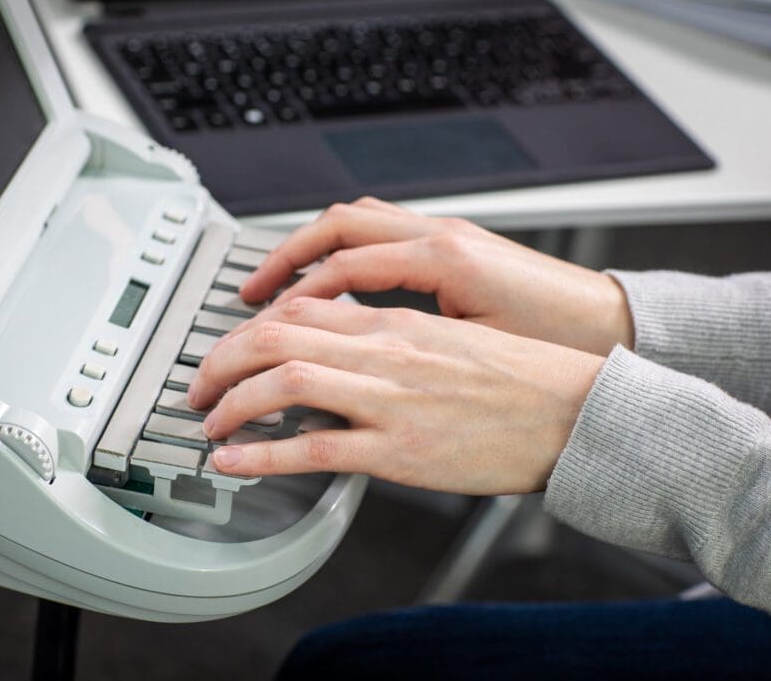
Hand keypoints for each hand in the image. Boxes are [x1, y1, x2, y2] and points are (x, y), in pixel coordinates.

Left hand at [187, 299, 604, 493]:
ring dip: (231, 402)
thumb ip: (390, 339)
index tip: (227, 351)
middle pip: (274, 336)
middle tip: (198, 387)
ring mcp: (387, 399)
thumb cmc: (518, 378)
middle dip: (220, 360)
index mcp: (392, 322)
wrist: (572, 411)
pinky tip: (236, 461)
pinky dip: (262, 453)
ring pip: (283, 382)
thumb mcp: (445, 340)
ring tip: (209, 423)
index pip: (297, 309)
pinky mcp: (397, 449)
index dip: (246, 329)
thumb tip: (344, 349)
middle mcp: (382, 350)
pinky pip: (313, 447)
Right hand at [239, 197, 633, 355]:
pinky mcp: (451, 243)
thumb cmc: (554, 351)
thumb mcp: (475, 369)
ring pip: (356, 219)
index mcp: (443, 261)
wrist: (607, 332)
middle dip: (285, 259)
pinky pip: (381, 229)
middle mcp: (438, 236)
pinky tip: (329, 276)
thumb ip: (409, 365)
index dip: (292, 301)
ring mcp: (444, 234)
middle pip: (337, 228)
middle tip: (248, 297)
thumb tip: (351, 391)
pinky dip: (343, 248)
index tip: (259, 334)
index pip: (343, 266)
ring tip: (276, 282)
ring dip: (309, 247)